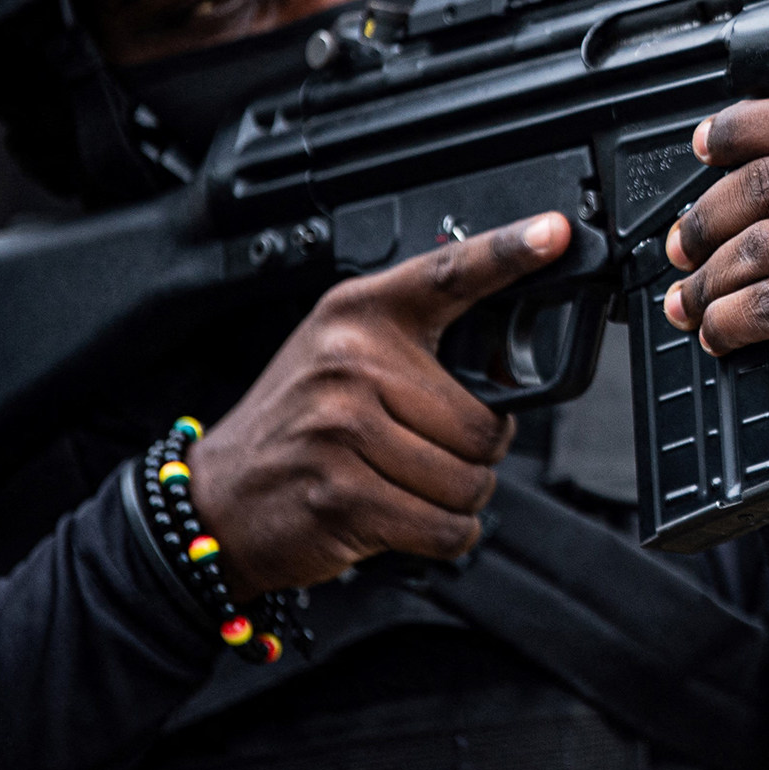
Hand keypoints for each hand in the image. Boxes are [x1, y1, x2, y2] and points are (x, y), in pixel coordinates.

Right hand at [187, 213, 569, 599]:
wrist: (215, 498)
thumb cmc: (298, 425)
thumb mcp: (344, 355)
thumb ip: (418, 346)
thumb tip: (514, 367)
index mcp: (361, 313)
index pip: (449, 273)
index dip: (509, 252)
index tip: (553, 233)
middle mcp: (351, 361)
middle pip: (484, 422)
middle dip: (476, 453)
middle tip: (431, 452)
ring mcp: (342, 429)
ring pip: (470, 481)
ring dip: (458, 500)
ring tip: (409, 484)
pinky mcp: (342, 495)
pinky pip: (444, 528)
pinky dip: (444, 535)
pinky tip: (407, 518)